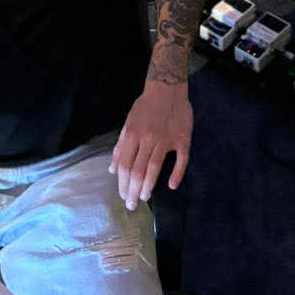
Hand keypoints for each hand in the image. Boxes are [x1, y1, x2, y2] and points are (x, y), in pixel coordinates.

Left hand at [109, 82, 192, 210]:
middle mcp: (148, 138)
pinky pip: (181, 159)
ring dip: (148, 186)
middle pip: (138, 170)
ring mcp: (166, 139)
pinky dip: (177, 173)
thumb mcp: (128, 123)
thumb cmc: (145, 107)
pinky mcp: (183, 138)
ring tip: (144, 198)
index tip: (123, 196)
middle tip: (132, 205)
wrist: (167, 88)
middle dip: (133, 191)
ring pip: (155, 167)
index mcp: (133, 135)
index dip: (122, 184)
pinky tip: (172, 185)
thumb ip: (120, 147)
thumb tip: (111, 169)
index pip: (124, 165)